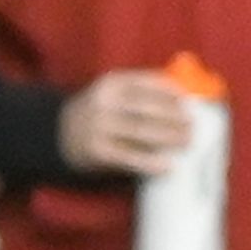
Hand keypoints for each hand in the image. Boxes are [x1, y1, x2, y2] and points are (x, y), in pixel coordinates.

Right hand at [60, 68, 193, 175]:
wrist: (58, 133)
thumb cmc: (99, 113)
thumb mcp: (111, 93)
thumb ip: (140, 92)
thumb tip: (185, 99)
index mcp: (110, 84)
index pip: (146, 83)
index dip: (170, 92)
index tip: (187, 101)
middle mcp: (103, 103)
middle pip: (147, 108)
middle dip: (174, 118)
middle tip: (192, 126)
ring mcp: (99, 127)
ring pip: (142, 132)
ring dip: (169, 138)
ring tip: (187, 142)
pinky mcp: (97, 151)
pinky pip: (129, 157)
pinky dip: (151, 162)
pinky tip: (167, 166)